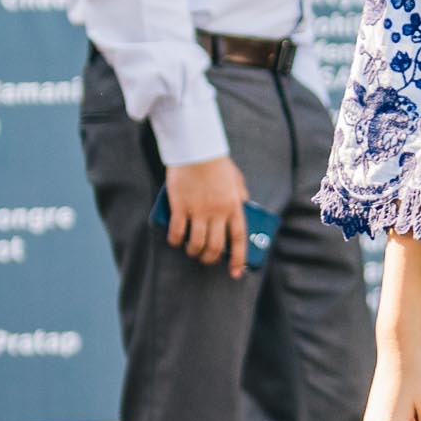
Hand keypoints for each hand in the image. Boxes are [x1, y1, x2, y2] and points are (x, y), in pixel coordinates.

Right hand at [163, 154, 248, 276]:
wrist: (195, 148)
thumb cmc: (216, 163)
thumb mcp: (236, 179)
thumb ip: (241, 194)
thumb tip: (245, 206)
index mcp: (234, 206)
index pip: (239, 239)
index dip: (238, 259)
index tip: (236, 272)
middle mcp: (217, 212)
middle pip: (216, 247)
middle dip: (210, 258)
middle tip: (206, 259)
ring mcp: (198, 211)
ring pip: (197, 243)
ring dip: (194, 252)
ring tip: (191, 251)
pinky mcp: (180, 207)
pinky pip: (177, 232)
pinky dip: (176, 241)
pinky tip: (175, 241)